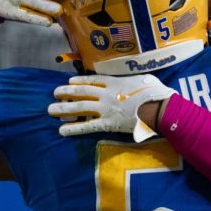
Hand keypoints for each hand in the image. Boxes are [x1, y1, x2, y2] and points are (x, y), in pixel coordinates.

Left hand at [48, 74, 176, 141]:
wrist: (160, 108)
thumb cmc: (157, 93)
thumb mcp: (146, 80)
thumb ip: (137, 81)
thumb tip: (141, 80)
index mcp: (116, 83)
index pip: (94, 81)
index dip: (80, 80)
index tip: (69, 81)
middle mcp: (106, 94)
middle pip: (82, 92)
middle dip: (67, 92)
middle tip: (55, 93)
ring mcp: (105, 109)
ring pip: (80, 108)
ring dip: (64, 108)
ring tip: (51, 110)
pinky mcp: (108, 124)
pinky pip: (87, 126)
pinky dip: (74, 128)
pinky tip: (62, 130)